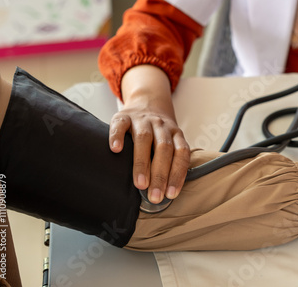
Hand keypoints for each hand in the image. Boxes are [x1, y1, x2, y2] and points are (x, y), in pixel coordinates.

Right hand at [110, 65, 189, 203]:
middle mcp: (161, 126)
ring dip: (142, 163)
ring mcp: (143, 120)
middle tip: (155, 196)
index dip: (178, 174)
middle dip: (160, 174)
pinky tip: (116, 150)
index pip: (181, 154)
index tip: (171, 194)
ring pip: (144, 139)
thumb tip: (167, 193)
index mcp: (175, 133)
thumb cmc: (158, 131)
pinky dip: (117, 136)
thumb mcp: (171, 140)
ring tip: (140, 184)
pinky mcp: (124, 116)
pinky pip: (121, 125)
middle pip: (164, 149)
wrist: (148, 101)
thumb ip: (171, 160)